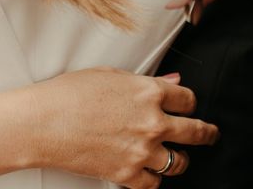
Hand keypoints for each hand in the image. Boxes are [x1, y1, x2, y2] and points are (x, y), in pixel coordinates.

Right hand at [26, 67, 217, 188]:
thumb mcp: (111, 76)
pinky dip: (154, 179)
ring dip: (181, 159)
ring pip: (180, 162)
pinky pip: (154, 184)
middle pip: (195, 131)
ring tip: (179, 157)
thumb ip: (147, 81)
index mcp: (149, 93)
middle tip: (210, 134)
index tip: (190, 106)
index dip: (190, 103)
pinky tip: (151, 173)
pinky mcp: (127, 174)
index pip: (188, 99)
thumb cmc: (70, 94)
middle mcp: (152, 122)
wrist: (42, 123)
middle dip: (206, 133)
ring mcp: (142, 151)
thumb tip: (172, 81)